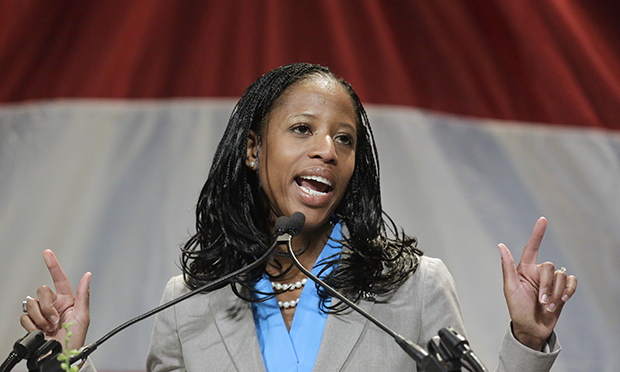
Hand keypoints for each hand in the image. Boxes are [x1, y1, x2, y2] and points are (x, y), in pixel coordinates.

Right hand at [20, 249, 90, 351]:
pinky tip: (41, 332)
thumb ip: (83, 295)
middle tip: (55, 320)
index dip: (53, 265)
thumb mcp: (83, 316)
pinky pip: (24, 318)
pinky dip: (32, 326)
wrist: (62, 356)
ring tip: (49, 328)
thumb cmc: (76, 338)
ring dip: (40, 318)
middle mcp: (53, 305)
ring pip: (31, 304)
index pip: (59, 279)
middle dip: (47, 306)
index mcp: (67, 300)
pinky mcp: (32, 324)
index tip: (47, 252)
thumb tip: (87, 275)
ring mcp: (41, 314)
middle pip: (41, 291)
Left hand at [498, 217, 576, 350]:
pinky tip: (561, 301)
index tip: (543, 220)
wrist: (531, 328)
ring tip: (548, 306)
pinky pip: (571, 282)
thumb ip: (507, 266)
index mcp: (524, 269)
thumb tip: (501, 245)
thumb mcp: (509, 288)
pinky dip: (568, 292)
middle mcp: (539, 272)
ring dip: (556, 294)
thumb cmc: (517, 309)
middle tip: (541, 302)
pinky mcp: (563, 290)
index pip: (532, 247)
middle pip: (550, 266)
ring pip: (561, 276)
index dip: (538, 233)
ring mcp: (551, 281)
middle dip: (547, 286)